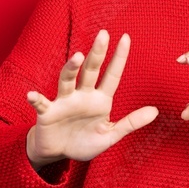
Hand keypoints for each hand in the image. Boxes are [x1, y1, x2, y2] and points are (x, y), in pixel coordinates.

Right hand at [25, 29, 158, 168]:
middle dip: (97, 53)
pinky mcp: (47, 113)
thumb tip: (156, 111)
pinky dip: (36, 99)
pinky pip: (41, 104)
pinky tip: (32, 95)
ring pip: (67, 80)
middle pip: (90, 70)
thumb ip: (131, 123)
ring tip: (77, 57)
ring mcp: (64, 102)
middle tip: (103, 34)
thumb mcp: (110, 134)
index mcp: (99, 100)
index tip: (126, 37)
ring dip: (71, 69)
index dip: (119, 58)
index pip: (111, 75)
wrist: (58, 153)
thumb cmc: (84, 141)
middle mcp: (82, 95)